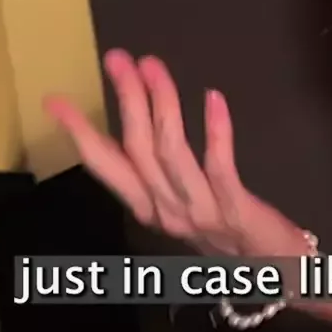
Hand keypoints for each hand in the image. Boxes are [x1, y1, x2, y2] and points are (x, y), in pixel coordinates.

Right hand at [43, 49, 309, 257]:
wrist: (276, 273)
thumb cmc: (230, 233)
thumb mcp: (184, 202)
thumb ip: (160, 171)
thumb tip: (140, 118)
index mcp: (149, 207)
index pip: (105, 165)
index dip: (79, 132)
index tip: (55, 100)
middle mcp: (166, 210)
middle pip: (137, 149)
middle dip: (125, 100)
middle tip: (117, 58)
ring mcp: (199, 212)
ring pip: (170, 153)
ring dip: (160, 105)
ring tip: (152, 66)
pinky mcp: (234, 210)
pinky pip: (219, 168)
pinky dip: (215, 131)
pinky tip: (213, 97)